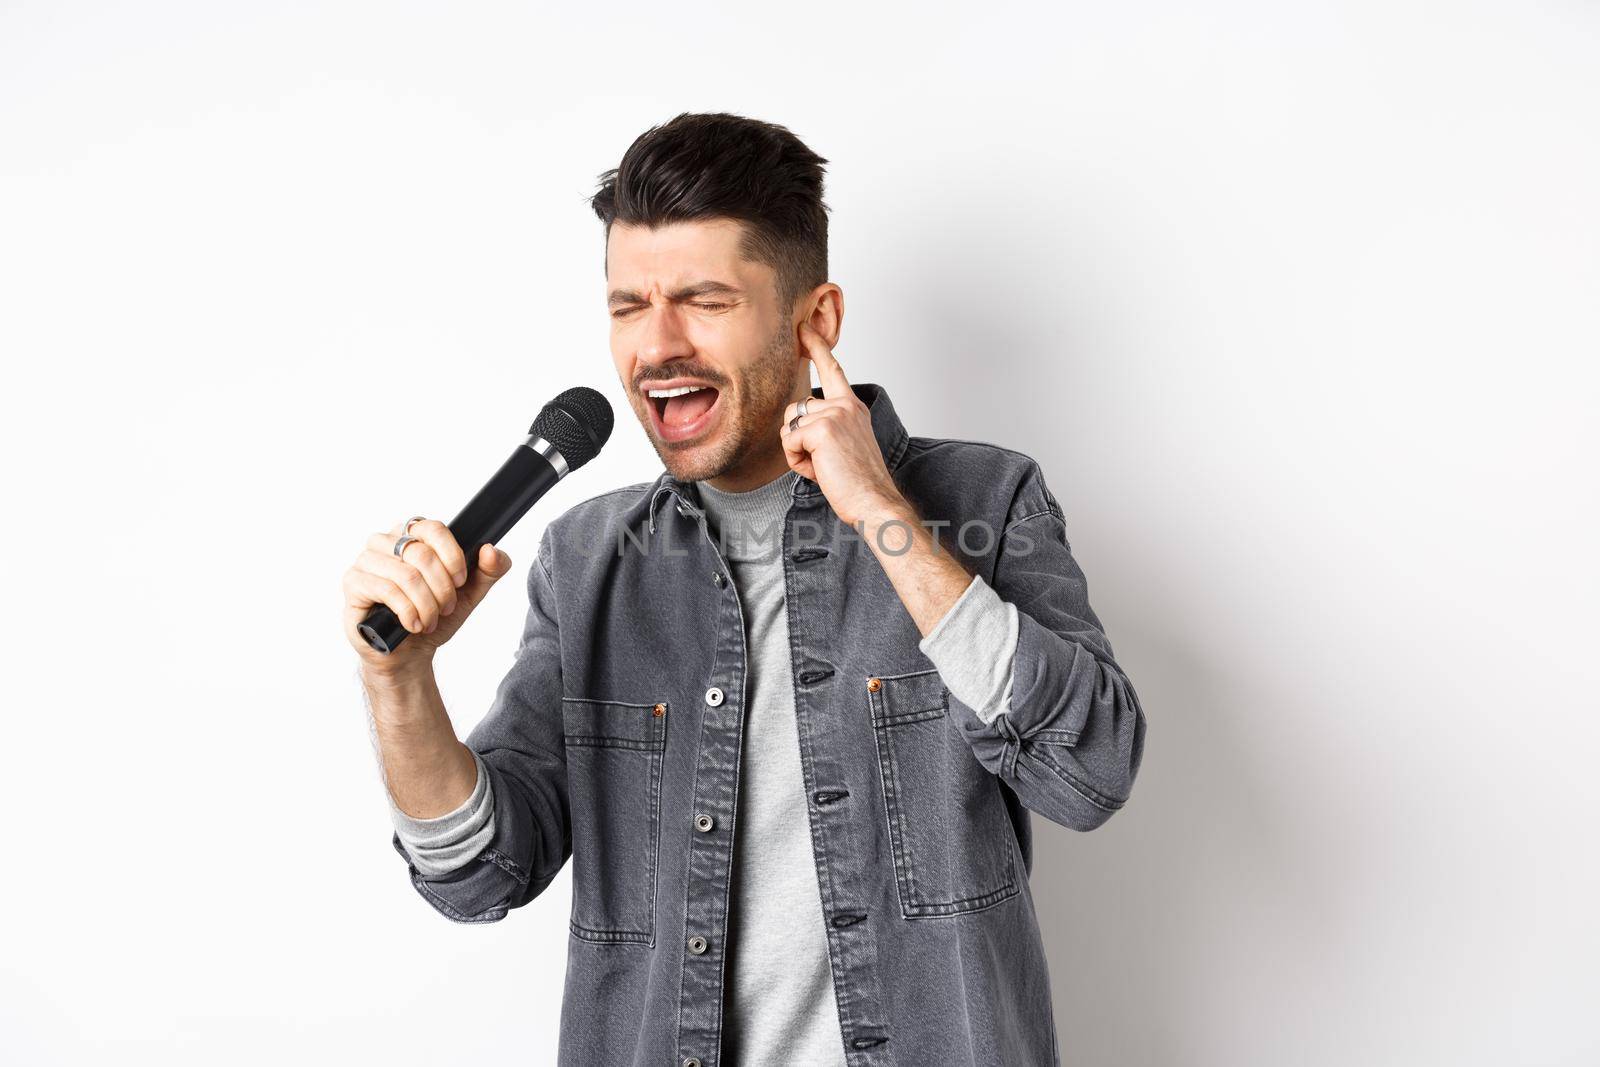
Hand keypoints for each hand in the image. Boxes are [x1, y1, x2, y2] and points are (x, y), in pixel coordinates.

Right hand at [340, 517, 514, 674]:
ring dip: (426, 604)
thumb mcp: (470, 593)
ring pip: (406, 574)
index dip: (453, 557)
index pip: (434, 529)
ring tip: (430, 622)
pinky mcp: (353, 583)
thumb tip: (491, 550)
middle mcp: (385, 541)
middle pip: (422, 553)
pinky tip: (413, 625)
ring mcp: (366, 560)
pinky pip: (386, 590)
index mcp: (412, 534)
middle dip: (441, 589)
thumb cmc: (435, 616)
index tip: (460, 582)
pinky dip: (407, 612)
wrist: (410, 651)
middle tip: (446, 609)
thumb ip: (490, 569)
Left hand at [780, 322, 907, 527]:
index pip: (833, 370)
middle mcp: (845, 405)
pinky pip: (788, 442)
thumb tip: (797, 426)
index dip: (817, 347)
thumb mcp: (845, 445)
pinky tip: (819, 471)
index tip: (804, 327)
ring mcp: (835, 414)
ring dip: (797, 453)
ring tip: (824, 467)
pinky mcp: (822, 429)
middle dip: (797, 440)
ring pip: (788, 427)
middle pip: (794, 410)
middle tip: (825, 462)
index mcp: (853, 407)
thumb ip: (827, 427)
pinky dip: (796, 462)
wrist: (874, 502)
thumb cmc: (858, 482)